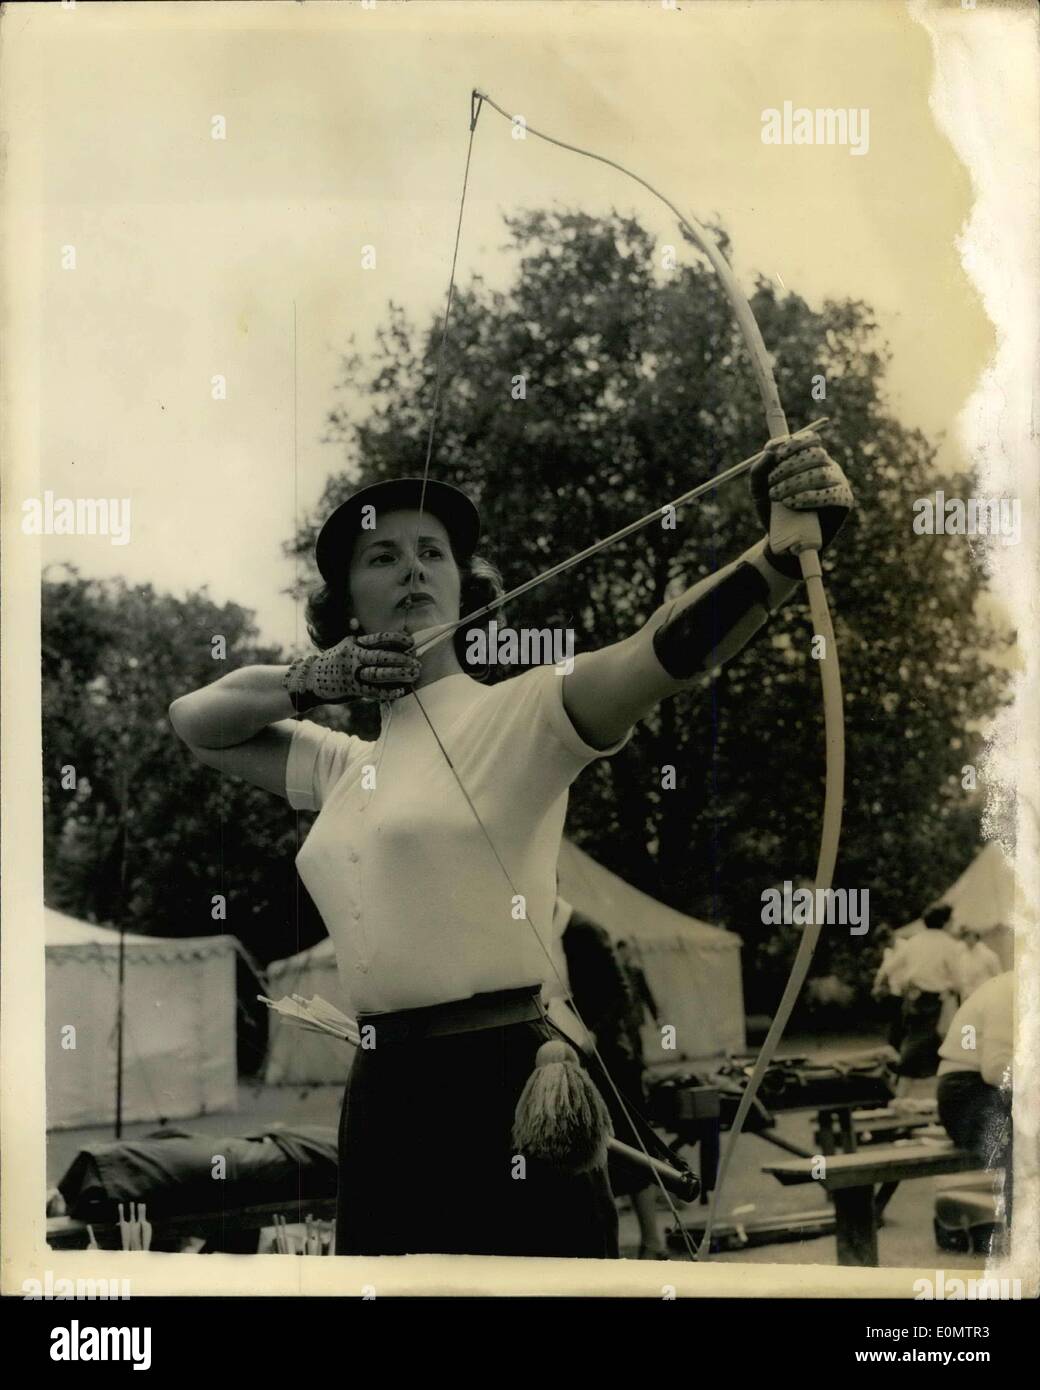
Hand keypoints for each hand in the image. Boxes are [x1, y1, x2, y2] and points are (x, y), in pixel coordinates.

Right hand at [286, 631, 419, 707]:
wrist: (311, 679)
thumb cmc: (335, 662)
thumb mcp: (345, 645)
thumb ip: (362, 641)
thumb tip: (385, 637)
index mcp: (353, 643)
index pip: (379, 638)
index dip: (396, 639)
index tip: (411, 642)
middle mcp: (353, 656)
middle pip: (381, 656)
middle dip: (401, 659)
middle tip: (417, 662)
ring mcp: (352, 673)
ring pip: (379, 673)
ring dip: (398, 674)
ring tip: (413, 675)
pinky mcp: (351, 689)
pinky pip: (373, 691)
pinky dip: (388, 692)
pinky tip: (400, 691)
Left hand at [749, 432, 853, 563]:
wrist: (781, 541)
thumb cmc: (772, 510)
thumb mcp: (759, 488)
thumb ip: (760, 468)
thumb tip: (769, 450)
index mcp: (810, 458)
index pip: (811, 439)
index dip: (795, 442)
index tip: (778, 453)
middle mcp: (827, 466)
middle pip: (816, 453)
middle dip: (791, 465)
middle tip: (772, 481)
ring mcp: (837, 482)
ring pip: (822, 473)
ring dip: (795, 483)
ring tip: (777, 496)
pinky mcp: (843, 500)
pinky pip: (830, 494)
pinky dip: (808, 497)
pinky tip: (792, 504)